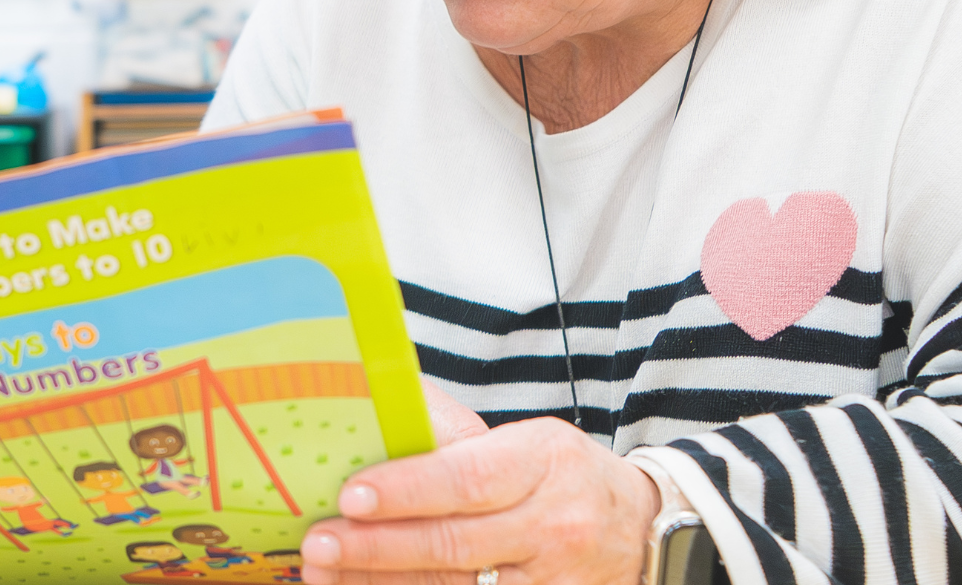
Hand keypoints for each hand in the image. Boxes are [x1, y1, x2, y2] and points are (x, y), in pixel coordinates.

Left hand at [299, 381, 659, 584]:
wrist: (642, 531)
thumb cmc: (563, 476)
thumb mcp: (528, 439)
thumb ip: (454, 433)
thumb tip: (378, 395)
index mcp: (542, 462)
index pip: (468, 478)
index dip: (407, 489)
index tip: (350, 495)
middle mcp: (551, 525)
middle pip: (454, 542)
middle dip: (378, 546)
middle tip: (319, 541)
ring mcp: (549, 580)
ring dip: (383, 582)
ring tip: (326, 573)